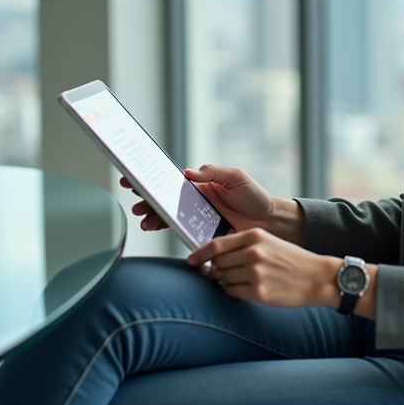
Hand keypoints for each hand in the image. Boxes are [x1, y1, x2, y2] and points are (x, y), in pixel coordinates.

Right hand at [127, 164, 304, 243]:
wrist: (269, 221)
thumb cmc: (254, 196)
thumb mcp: (236, 177)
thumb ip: (213, 173)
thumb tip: (189, 171)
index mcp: (200, 184)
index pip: (171, 180)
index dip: (152, 178)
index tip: (134, 176)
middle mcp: (194, 201)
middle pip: (164, 200)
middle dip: (147, 200)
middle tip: (135, 202)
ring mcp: (197, 218)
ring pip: (169, 216)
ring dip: (153, 217)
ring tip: (144, 220)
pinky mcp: (202, 233)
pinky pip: (181, 231)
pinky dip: (168, 230)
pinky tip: (158, 230)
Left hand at [186, 229, 338, 308]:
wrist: (316, 277)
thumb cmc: (291, 260)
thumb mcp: (268, 243)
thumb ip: (242, 246)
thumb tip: (213, 258)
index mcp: (254, 236)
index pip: (216, 245)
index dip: (200, 254)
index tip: (191, 261)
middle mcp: (253, 253)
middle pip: (217, 263)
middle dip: (215, 270)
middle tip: (221, 274)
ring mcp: (256, 273)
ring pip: (223, 278)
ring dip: (224, 281)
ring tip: (239, 280)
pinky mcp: (259, 292)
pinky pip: (232, 292)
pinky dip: (232, 291)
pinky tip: (244, 289)